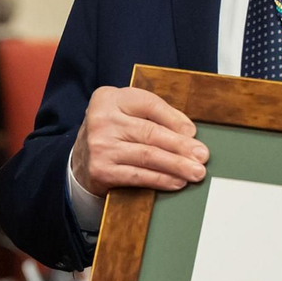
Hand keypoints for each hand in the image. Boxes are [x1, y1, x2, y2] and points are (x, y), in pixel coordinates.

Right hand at [72, 86, 207, 194]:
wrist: (79, 162)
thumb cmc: (112, 134)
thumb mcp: (125, 114)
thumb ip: (153, 116)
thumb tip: (188, 132)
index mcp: (108, 98)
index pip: (148, 104)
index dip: (174, 118)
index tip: (192, 132)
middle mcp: (101, 119)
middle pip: (150, 132)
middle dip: (181, 145)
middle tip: (202, 155)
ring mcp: (100, 146)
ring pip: (147, 155)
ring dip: (176, 165)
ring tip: (196, 171)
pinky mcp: (101, 170)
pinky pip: (138, 175)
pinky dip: (161, 180)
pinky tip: (176, 182)